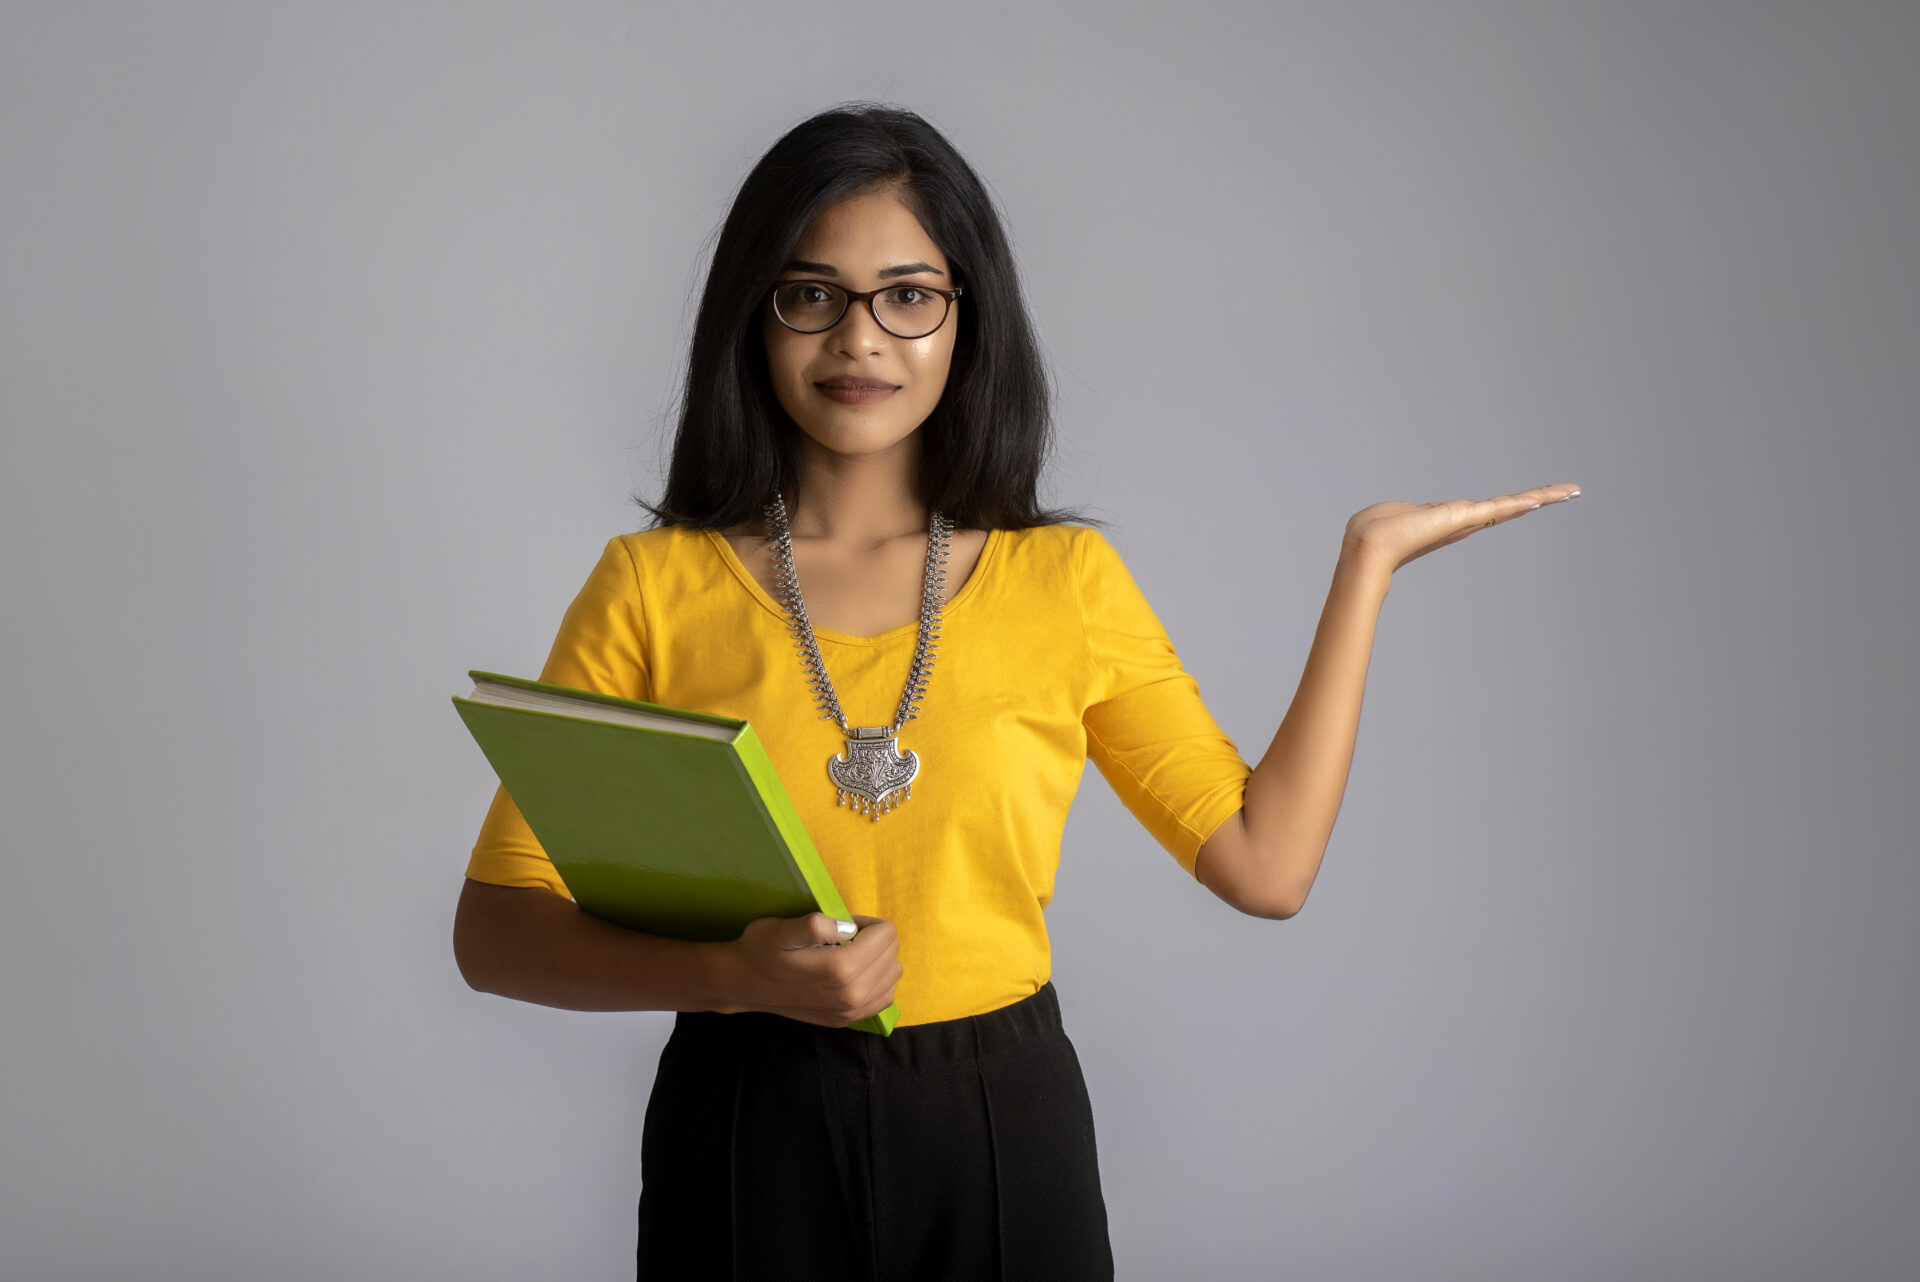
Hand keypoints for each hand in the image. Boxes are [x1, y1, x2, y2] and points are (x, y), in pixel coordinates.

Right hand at [725, 912, 900, 1027]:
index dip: (867, 923)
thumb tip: (848, 928)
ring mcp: (850, 1012)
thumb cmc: (762, 949)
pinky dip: (877, 982)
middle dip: (874, 940)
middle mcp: (852, 995)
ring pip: (893, 976)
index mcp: (841, 969)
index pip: (887, 934)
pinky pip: (884, 998)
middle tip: (843, 939)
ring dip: (877, 960)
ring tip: (848, 956)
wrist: (745, 984)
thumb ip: (817, 924)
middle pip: (892, 954)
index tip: (843, 926)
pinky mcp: (847, 1021)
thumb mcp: (784, 928)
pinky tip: (855, 975)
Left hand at [1342, 482, 1581, 575]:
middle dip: (1533, 501)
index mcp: (1445, 521)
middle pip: (1504, 509)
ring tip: (1570, 490)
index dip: (1501, 506)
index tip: (1521, 502)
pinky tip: (1560, 493)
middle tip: (1563, 493)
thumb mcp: (1392, 515)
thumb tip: (1405, 514)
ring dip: (1543, 497)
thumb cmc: (1371, 531)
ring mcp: (1469, 521)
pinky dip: (1536, 497)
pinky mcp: (1471, 517)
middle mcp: (1462, 523)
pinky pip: (1509, 505)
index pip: (1480, 512)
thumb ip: (1405, 513)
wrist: (1370, 546)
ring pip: (1512, 506)